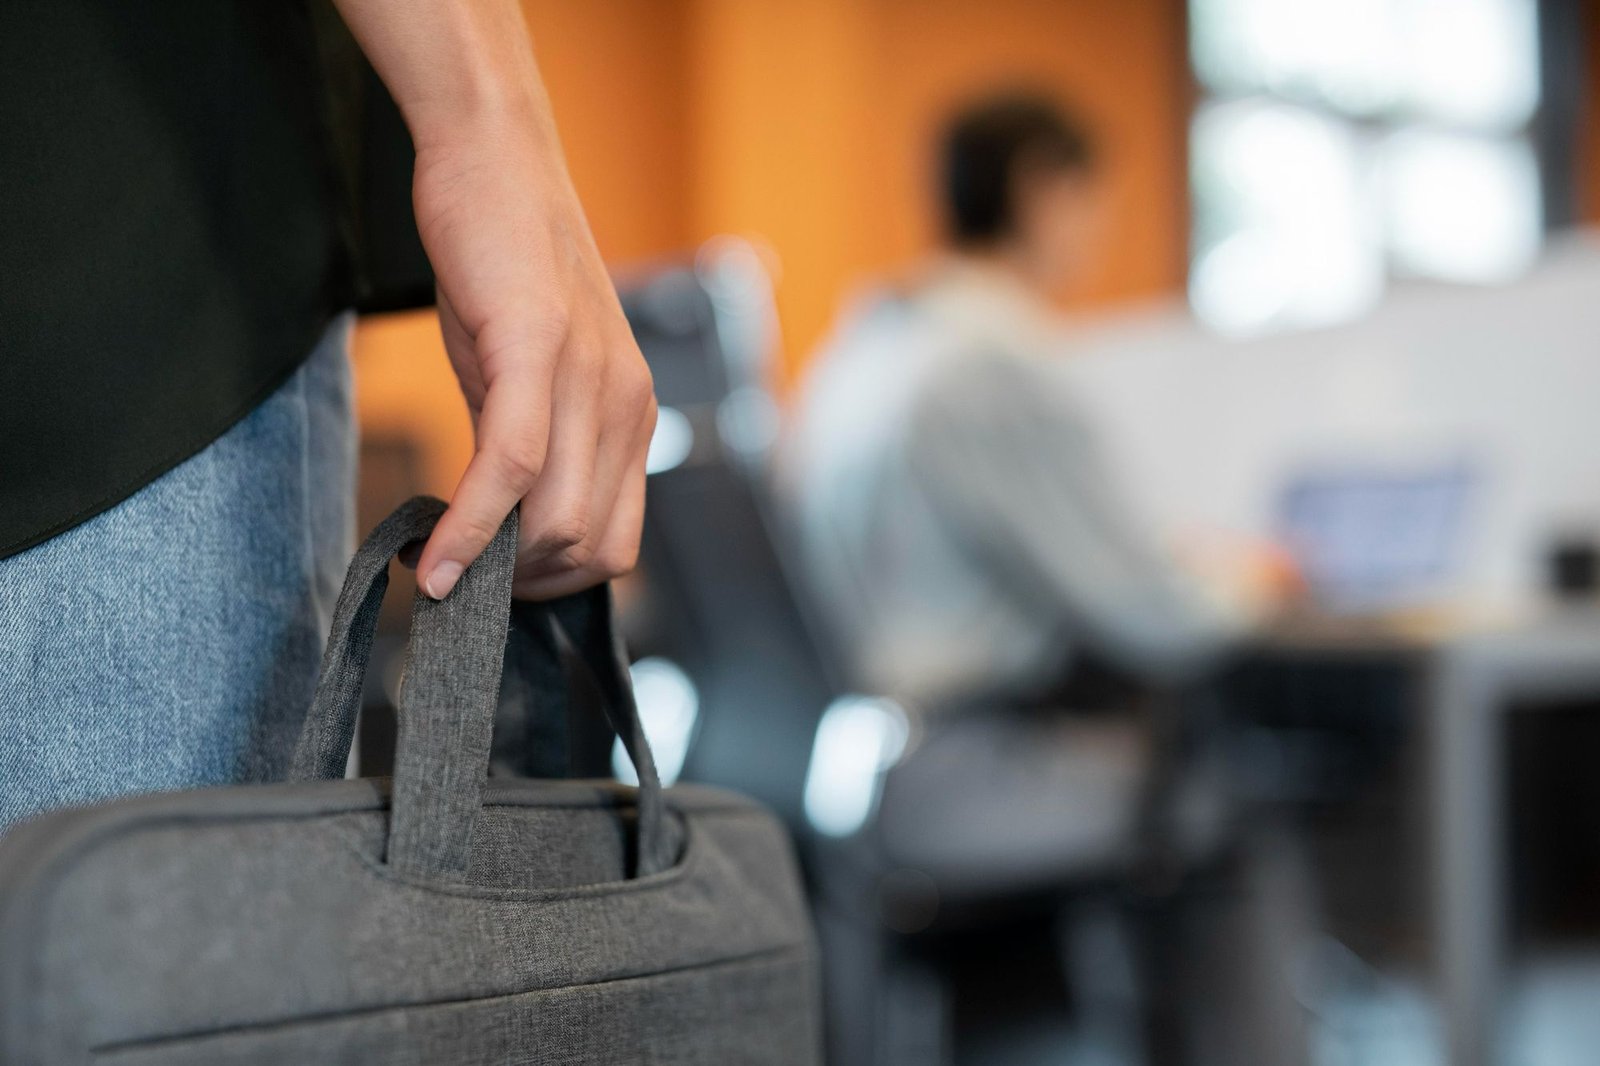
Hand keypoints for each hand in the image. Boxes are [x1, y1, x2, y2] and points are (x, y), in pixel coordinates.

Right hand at [410, 115, 655, 600]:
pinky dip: (470, 529)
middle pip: (593, 550)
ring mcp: (588, 377)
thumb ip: (526, 447)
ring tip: (439, 566)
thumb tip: (498, 522)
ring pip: (559, 523)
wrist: (495, 160)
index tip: (497, 587)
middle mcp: (626, 405)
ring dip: (494, 568)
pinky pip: (511, 468)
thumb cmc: (504, 270)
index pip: (618, 543)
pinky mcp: (536, 347)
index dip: (557, 584)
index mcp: (630, 416)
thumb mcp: (525, 375)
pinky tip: (431, 556)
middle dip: (523, 588)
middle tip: (463, 584)